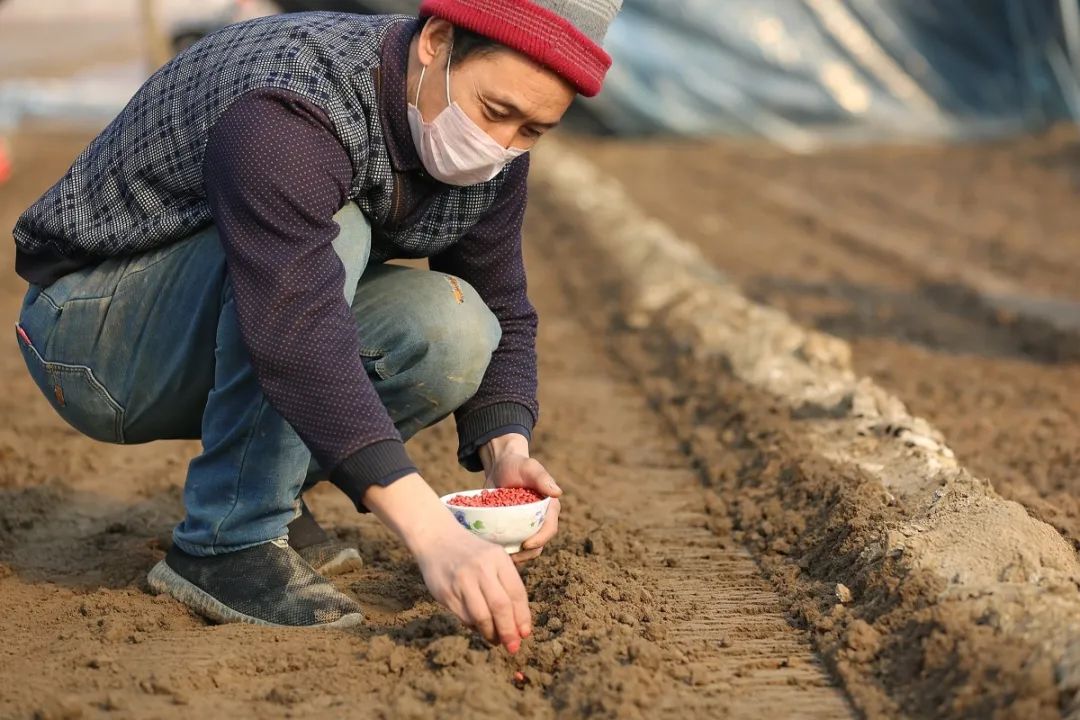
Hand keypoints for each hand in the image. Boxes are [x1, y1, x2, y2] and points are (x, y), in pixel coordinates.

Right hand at [363, 473, 530, 652]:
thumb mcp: (493, 558)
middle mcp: (481, 568)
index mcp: (497, 558)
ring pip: (481, 616)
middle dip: (509, 632)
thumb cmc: (471, 553)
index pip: (516, 593)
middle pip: (500, 607)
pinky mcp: (445, 592)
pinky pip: (464, 617)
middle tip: (513, 646)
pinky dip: (474, 626)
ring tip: (495, 639)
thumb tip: (518, 625)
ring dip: (491, 633)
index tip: (525, 634)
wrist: (436, 538)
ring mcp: (461, 580)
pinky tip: (478, 626)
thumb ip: (506, 585)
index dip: (522, 617)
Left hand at [480, 434, 562, 564]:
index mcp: (549, 508)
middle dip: (527, 554)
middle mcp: (540, 520)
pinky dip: (504, 550)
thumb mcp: (529, 467)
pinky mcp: (512, 529)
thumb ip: (542, 478)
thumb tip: (558, 492)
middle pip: (539, 544)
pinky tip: (492, 552)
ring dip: (515, 556)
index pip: (550, 529)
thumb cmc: (518, 464)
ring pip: (525, 549)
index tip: (526, 544)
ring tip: (500, 557)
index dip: (540, 539)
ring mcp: (526, 527)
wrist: (500, 466)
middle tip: (511, 557)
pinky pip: (511, 544)